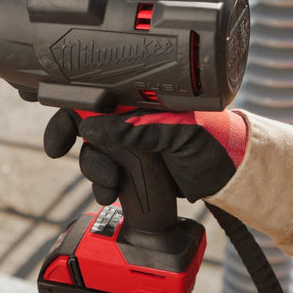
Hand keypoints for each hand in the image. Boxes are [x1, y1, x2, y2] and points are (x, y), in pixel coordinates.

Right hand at [43, 109, 249, 204]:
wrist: (234, 174)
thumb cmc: (214, 139)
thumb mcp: (177, 130)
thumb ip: (136, 128)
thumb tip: (92, 129)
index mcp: (139, 99)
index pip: (94, 98)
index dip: (69, 112)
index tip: (59, 137)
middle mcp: (131, 119)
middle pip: (86, 128)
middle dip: (77, 147)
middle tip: (68, 158)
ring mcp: (133, 146)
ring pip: (95, 156)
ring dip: (94, 172)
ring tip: (109, 186)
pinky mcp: (137, 170)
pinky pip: (109, 176)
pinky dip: (104, 187)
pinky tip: (111, 195)